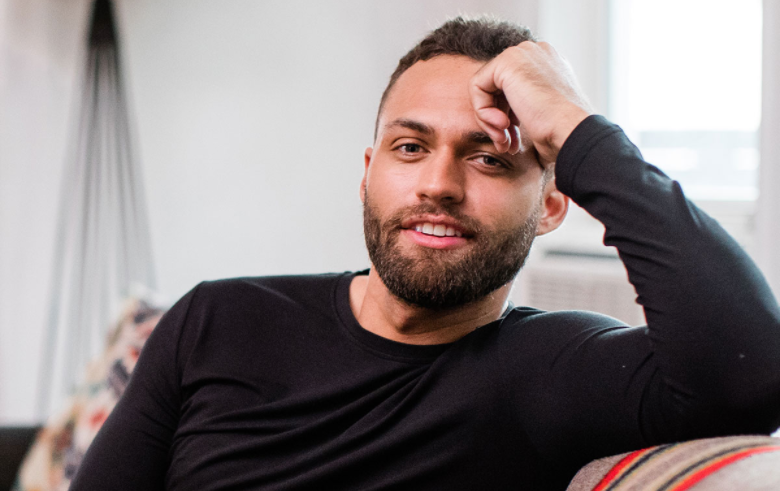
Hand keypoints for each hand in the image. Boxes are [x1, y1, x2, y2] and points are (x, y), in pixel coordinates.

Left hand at [469, 41, 592, 166]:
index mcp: (547, 65)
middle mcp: (535, 53)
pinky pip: (477, 87)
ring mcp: (522, 54)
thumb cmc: (563, 134)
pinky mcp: (508, 61)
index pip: (511, 86)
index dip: (507, 115)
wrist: (572, 133)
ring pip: (484, 88)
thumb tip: (501, 115)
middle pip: (496, 87)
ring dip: (489, 121)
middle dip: (496, 119)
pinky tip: (501, 127)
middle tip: (505, 144)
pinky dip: (483, 112)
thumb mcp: (543, 117)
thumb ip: (524, 107)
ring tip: (504, 142)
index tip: (513, 137)